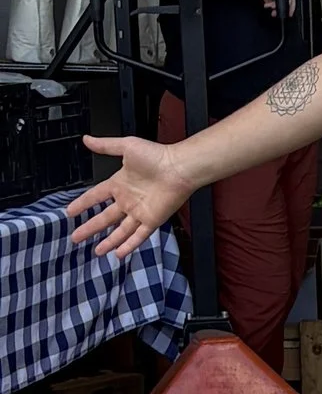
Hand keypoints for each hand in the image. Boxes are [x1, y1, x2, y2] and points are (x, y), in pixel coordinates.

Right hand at [63, 135, 190, 261]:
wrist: (179, 167)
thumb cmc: (156, 155)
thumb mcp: (126, 147)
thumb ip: (105, 146)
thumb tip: (87, 139)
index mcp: (119, 183)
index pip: (96, 196)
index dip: (83, 203)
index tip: (70, 211)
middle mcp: (128, 200)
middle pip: (104, 218)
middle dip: (90, 228)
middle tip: (75, 237)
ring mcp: (140, 212)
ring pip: (120, 231)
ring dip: (108, 241)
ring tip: (96, 251)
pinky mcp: (152, 220)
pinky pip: (138, 236)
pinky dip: (128, 245)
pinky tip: (118, 254)